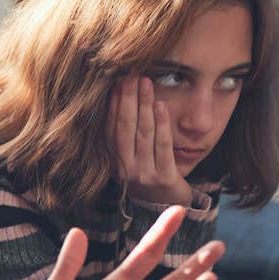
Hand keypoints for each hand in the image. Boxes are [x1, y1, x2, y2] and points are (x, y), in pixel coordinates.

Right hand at [111, 75, 191, 205]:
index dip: (114, 103)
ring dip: (144, 105)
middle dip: (128, 99)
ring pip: (143, 133)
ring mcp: (144, 175)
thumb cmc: (148, 172)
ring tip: (146, 83)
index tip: (117, 80)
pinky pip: (163, 146)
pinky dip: (162, 124)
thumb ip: (125, 132)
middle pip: (125, 127)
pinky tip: (161, 106)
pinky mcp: (164, 178)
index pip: (111, 127)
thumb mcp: (131, 156)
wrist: (167, 205)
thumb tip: (120, 93)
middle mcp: (125, 169)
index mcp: (114, 161)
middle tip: (131, 74)